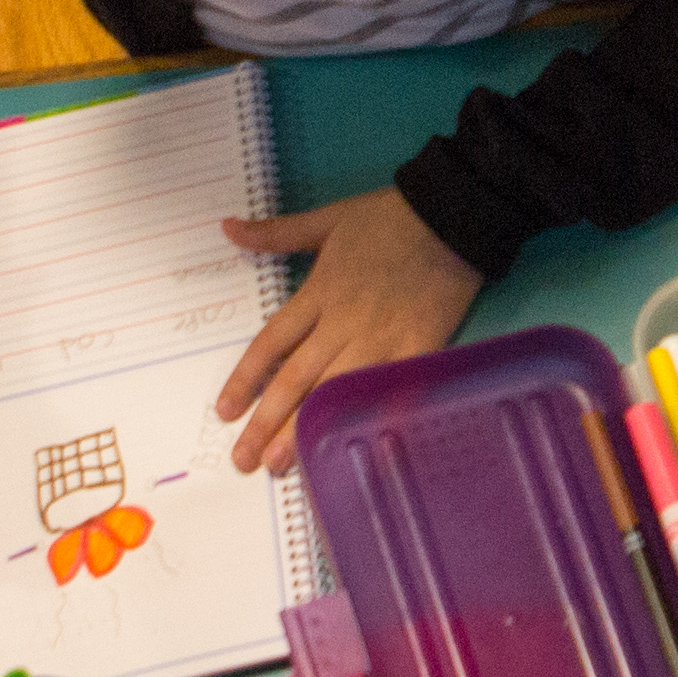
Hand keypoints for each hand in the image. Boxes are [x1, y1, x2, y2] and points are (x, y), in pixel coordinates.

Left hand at [214, 187, 484, 472]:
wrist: (453, 211)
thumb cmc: (389, 216)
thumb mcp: (327, 219)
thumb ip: (277, 232)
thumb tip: (228, 228)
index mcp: (319, 293)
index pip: (271, 343)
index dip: (245, 379)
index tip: (224, 412)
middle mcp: (343, 322)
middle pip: (296, 378)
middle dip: (267, 421)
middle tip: (244, 459)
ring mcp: (382, 337)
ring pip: (334, 390)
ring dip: (305, 428)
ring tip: (282, 464)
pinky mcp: (419, 345)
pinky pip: (393, 386)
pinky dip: (377, 415)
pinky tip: (360, 444)